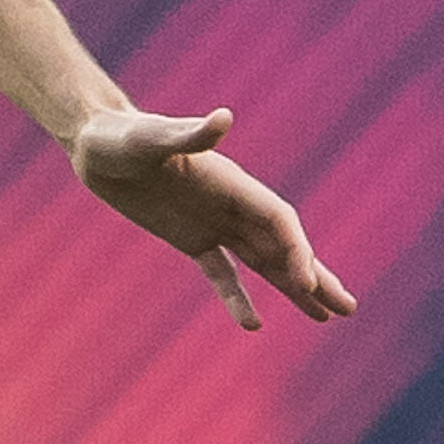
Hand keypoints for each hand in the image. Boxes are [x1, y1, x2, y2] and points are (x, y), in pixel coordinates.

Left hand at [69, 105, 358, 330]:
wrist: (96, 142)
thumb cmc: (122, 135)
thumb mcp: (151, 137)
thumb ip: (189, 134)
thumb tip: (222, 119)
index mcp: (231, 182)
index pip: (277, 220)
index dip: (296, 250)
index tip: (305, 284)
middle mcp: (230, 204)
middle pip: (283, 245)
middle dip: (314, 276)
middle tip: (348, 308)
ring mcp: (213, 222)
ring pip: (263, 261)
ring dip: (293, 288)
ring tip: (325, 318)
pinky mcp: (190, 237)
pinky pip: (221, 272)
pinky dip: (237, 297)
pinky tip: (254, 325)